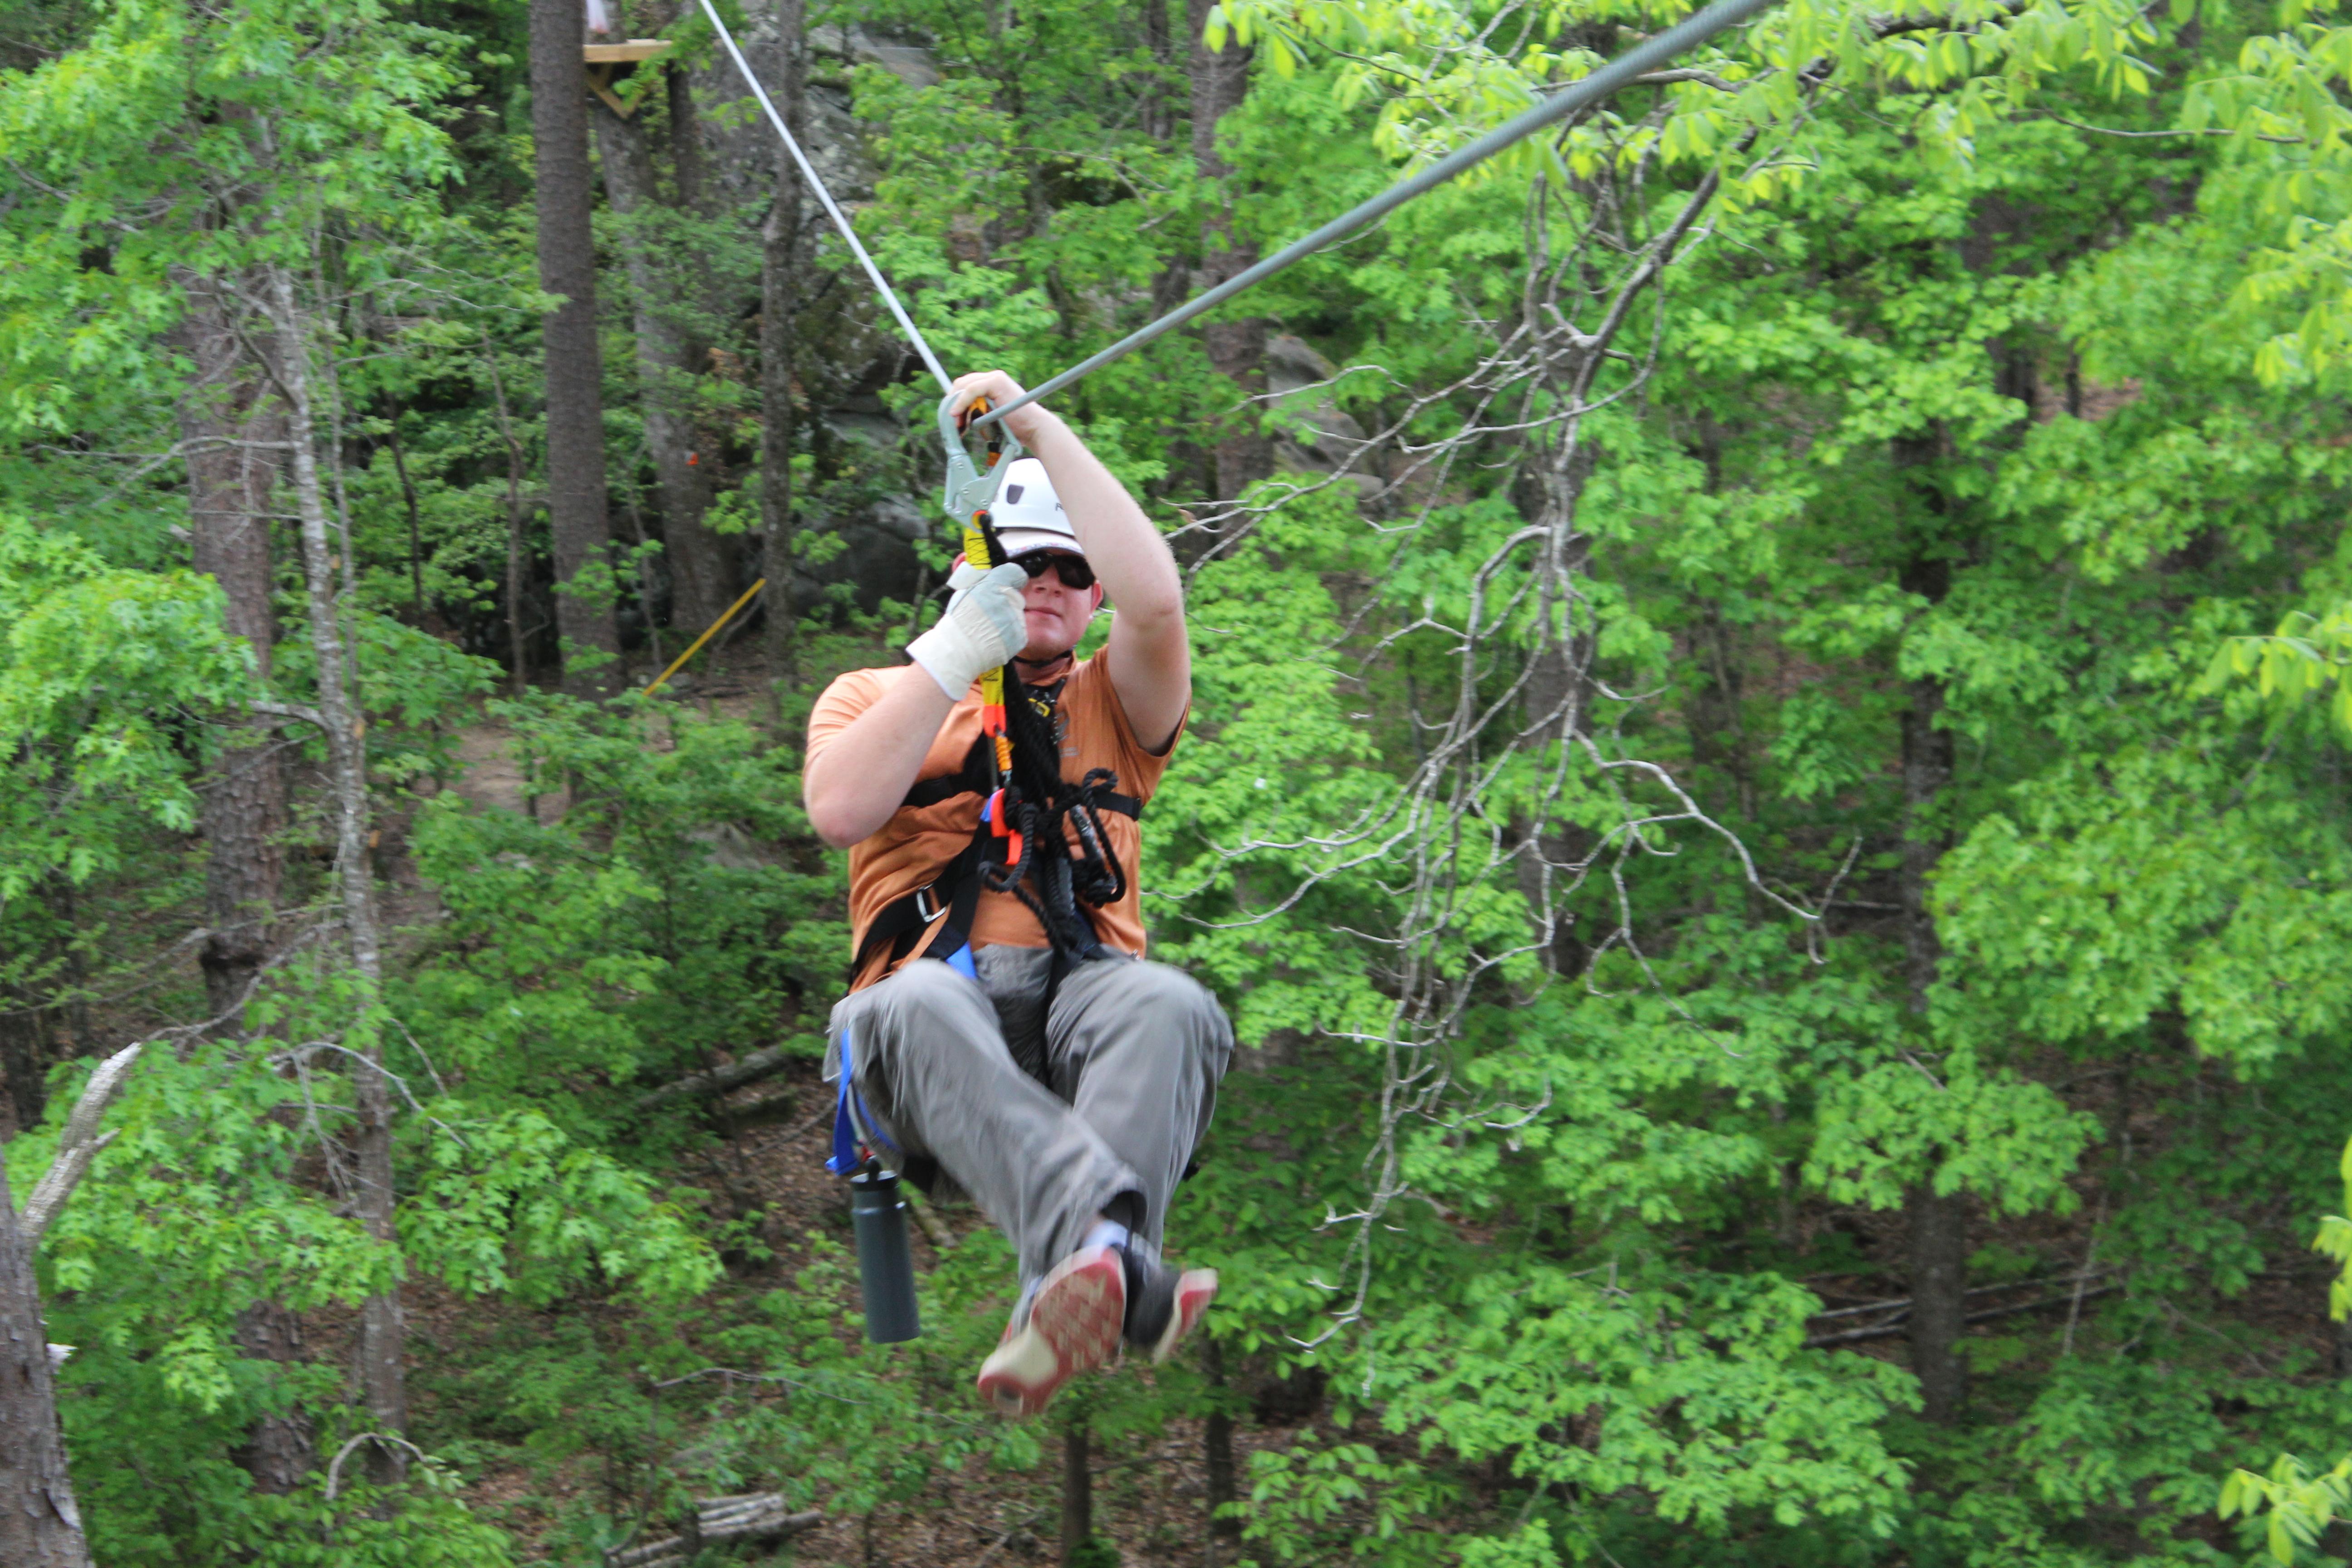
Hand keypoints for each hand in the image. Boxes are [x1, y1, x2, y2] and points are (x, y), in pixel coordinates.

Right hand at [906, 560, 1027, 696]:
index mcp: (993, 585)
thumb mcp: (963, 590)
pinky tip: (994, 638)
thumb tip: (968, 556)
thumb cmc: (958, 620)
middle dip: (1005, 602)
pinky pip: (1019, 631)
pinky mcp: (1020, 637)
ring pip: (1017, 614)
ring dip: (1006, 619)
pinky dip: (1010, 634)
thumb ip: (973, 573)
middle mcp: (1008, 600)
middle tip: (988, 613)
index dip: (1010, 578)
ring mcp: (1016, 619)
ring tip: (988, 629)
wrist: (958, 651)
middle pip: (1015, 596)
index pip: (1015, 573)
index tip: (1003, 585)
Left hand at [949, 369, 1055, 445]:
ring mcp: (995, 377)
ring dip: (956, 404)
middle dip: (952, 402)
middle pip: (961, 383)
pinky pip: (971, 389)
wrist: (1033, 428)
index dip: (955, 401)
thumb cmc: (1014, 427)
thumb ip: (976, 412)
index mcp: (992, 384)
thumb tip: (957, 416)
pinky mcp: (996, 382)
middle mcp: (993, 377)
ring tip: (955, 422)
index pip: (965, 386)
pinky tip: (956, 414)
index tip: (952, 418)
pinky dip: (961, 402)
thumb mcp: (989, 418)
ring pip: (964, 385)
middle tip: (951, 422)